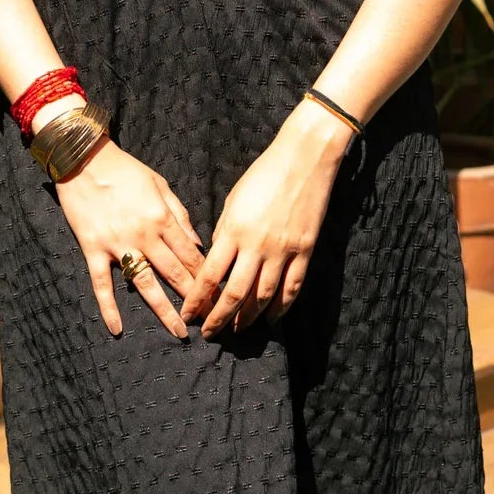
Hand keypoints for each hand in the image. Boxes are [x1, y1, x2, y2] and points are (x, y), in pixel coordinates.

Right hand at [52, 136, 204, 339]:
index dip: (206, 276)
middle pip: (173, 273)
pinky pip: (101, 283)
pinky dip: (108, 307)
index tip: (219, 294)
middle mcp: (143, 235)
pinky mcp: (93, 249)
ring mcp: (116, 244)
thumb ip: (180, 214)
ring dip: (163, 310)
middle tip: (209, 319)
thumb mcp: (160, 184)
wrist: (84, 159)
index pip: (189, 254)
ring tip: (179, 331)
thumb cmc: (125, 169)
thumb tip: (198, 243)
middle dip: (193, 298)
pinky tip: (117, 328)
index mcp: (161, 218)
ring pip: (144, 284)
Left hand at [180, 103, 352, 338]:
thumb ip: (224, 233)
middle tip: (210, 333)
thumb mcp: (233, 201)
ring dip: (248, 318)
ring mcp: (283, 250)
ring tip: (238, 330)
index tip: (189, 315)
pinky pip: (292, 287)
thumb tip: (217, 262)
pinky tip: (271, 319)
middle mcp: (257, 245)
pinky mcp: (304, 251)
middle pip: (234, 294)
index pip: (209, 275)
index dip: (197, 300)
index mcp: (233, 230)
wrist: (304, 159)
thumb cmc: (263, 175)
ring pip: (263, 296)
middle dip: (219, 318)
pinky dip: (281, 308)